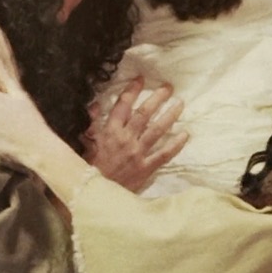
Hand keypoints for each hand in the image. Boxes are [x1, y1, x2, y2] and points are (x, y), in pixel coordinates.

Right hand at [83, 77, 186, 191]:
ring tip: (180, 104)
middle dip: (157, 99)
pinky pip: (164, 154)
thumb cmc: (90, 167)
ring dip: (169, 116)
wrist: (95, 193)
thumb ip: (91, 123)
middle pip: (144, 114)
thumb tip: (95, 104)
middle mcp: (125, 139)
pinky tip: (185, 134)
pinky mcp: (146, 168)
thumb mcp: (86, 142)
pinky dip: (175, 144)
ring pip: (157, 130)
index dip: (132, 91)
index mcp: (110, 131)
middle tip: (168, 87)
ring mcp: (137, 153)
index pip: (123, 106)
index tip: (141, 79)